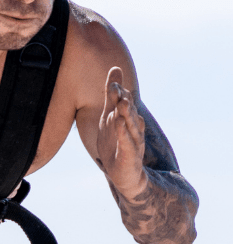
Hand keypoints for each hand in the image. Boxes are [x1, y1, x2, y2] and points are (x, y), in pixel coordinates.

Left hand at [96, 67, 146, 197]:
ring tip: (122, 103)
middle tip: (117, 88)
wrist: (126, 175)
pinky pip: (127, 142)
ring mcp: (133, 141)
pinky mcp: (131, 155)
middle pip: (128, 112)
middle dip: (123, 100)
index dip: (118, 92)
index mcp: (126, 119)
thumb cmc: (115, 144)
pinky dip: (123, 133)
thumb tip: (115, 68)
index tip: (113, 78)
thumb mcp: (109, 118)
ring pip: (131, 126)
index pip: (123, 102)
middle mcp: (133, 128)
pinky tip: (120, 124)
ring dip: (126, 114)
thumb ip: (112, 96)